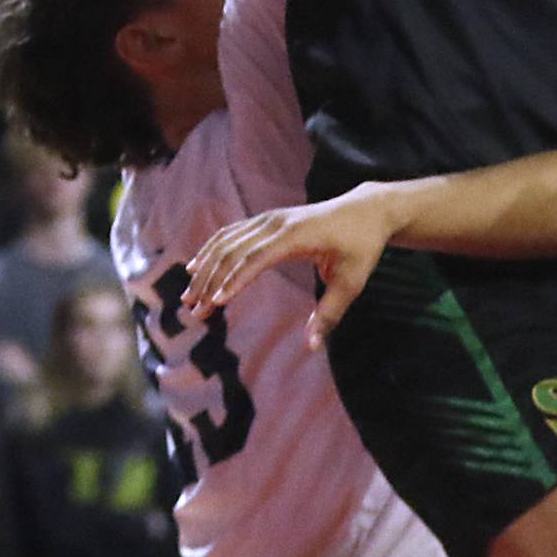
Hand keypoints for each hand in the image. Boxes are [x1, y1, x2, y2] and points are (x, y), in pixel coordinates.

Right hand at [185, 183, 394, 347]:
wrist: (367, 209)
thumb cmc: (361, 246)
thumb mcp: (352, 282)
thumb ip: (330, 313)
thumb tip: (311, 346)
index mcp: (297, 235)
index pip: (256, 258)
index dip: (234, 280)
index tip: (215, 303)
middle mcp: (278, 223)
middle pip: (234, 250)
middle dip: (211, 281)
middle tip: (193, 311)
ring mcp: (270, 218)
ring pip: (228, 240)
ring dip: (206, 267)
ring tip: (189, 296)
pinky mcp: (268, 219)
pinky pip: (233, 233)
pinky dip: (211, 249)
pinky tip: (196, 266)